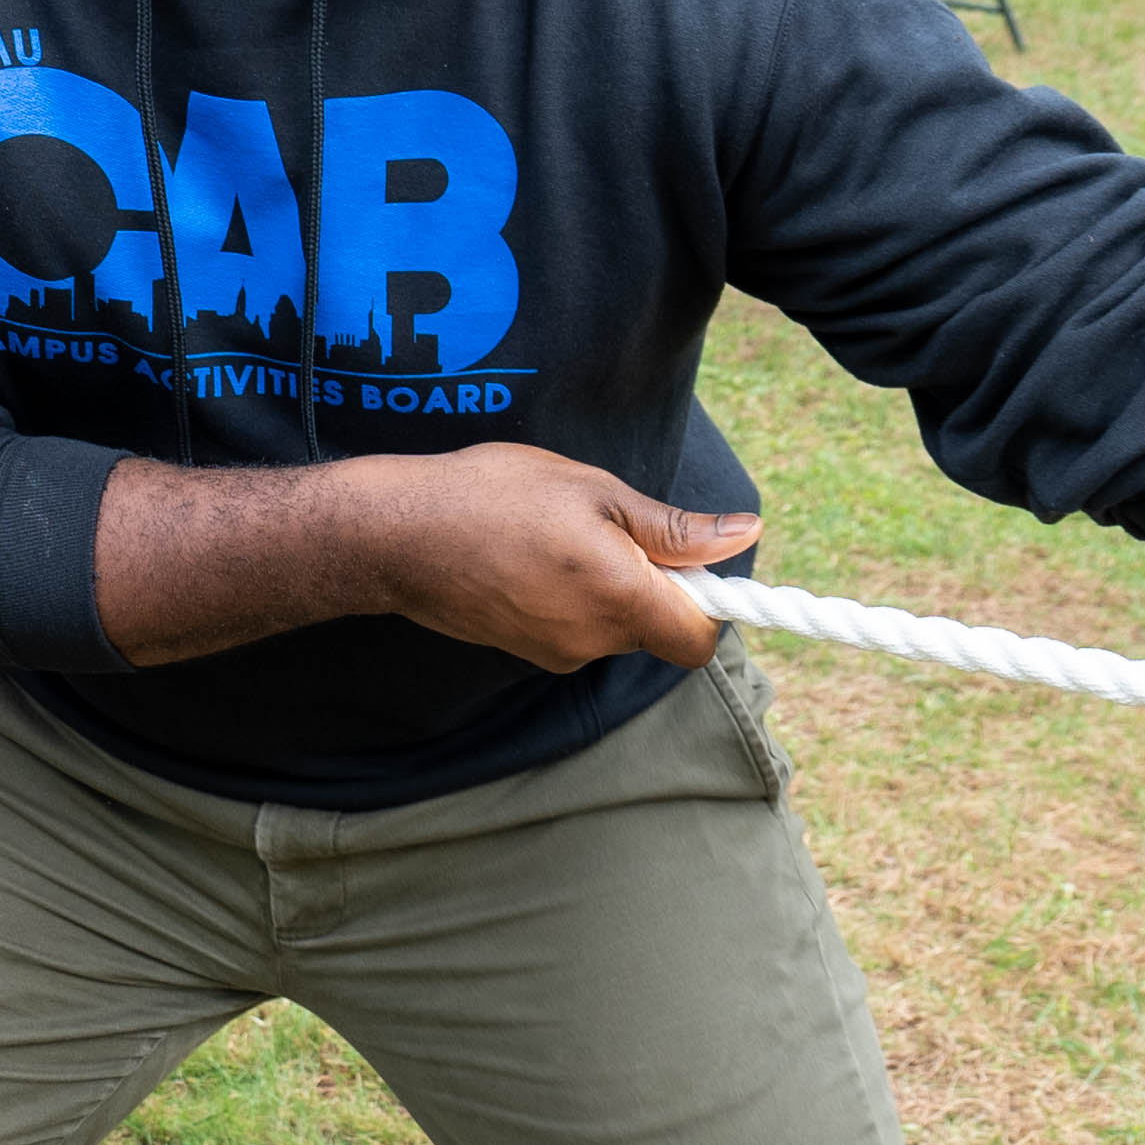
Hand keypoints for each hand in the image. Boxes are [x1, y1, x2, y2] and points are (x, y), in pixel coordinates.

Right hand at [359, 446, 757, 670]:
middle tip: (607, 526)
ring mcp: (555, 653)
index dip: (708, 604)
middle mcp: (592, 642)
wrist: (399, 534)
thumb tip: (746, 534)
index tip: (686, 560)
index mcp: (621, 600)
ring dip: (607, 588)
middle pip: (656, 630)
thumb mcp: (594, 492)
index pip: (699, 640)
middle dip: (650, 583)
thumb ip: (674, 528)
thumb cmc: (495, 497)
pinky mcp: (525, 650)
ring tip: (558, 535)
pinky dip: (570, 597)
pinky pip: (574, 629)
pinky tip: (530, 556)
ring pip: (613, 627)